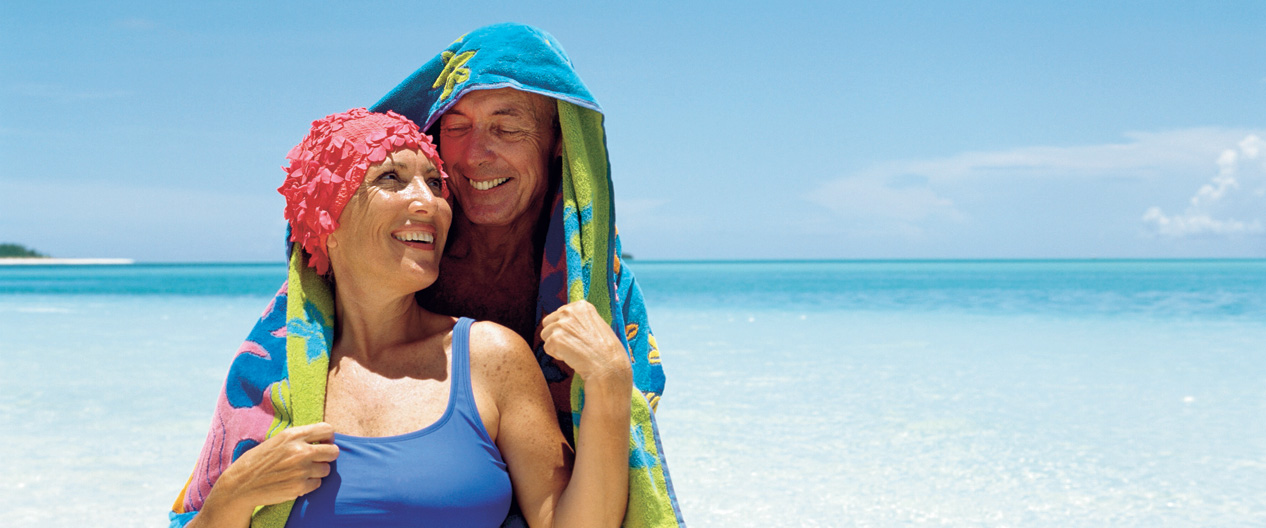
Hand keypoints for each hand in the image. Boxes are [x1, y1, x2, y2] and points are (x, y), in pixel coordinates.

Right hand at [207, 423, 339, 516]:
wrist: (241, 484)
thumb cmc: (259, 461)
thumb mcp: (277, 441)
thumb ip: (299, 438)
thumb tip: (324, 438)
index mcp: (293, 435)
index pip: (327, 430)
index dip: (328, 438)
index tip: (324, 443)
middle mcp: (300, 451)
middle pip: (333, 451)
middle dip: (328, 456)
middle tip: (318, 460)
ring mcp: (301, 470)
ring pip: (326, 469)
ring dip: (317, 472)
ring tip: (302, 472)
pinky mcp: (299, 487)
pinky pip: (318, 484)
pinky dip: (310, 484)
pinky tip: (296, 482)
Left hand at [540, 301, 631, 384]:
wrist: (608, 365)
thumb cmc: (606, 350)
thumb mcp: (596, 324)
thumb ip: (579, 320)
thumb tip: (563, 321)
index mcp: (581, 305)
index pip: (559, 313)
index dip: (566, 329)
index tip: (579, 337)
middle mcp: (570, 311)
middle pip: (548, 322)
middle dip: (557, 335)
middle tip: (574, 345)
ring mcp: (562, 324)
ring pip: (546, 335)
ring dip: (556, 345)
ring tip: (574, 351)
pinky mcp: (556, 338)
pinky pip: (547, 348)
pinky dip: (557, 355)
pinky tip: (572, 357)